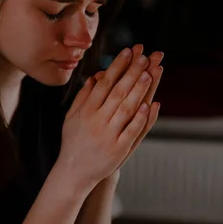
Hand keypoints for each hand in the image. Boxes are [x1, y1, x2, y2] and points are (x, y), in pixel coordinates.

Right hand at [57, 44, 162, 188]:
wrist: (74, 172)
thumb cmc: (74, 141)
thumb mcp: (72, 117)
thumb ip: (83, 97)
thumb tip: (95, 77)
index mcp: (86, 111)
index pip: (104, 83)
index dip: (117, 66)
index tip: (128, 51)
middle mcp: (96, 121)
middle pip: (117, 92)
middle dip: (132, 72)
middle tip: (145, 56)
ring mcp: (108, 136)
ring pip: (126, 108)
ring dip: (139, 90)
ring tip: (150, 73)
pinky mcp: (118, 150)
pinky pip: (132, 131)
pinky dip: (141, 118)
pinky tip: (150, 104)